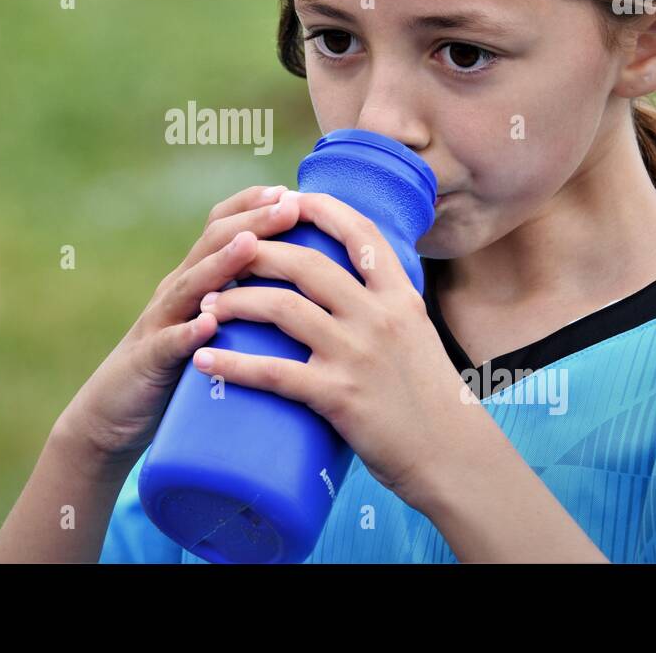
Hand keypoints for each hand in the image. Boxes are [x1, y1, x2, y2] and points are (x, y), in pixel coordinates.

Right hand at [57, 183, 305, 469]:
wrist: (111, 414)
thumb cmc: (176, 369)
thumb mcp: (209, 324)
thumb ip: (241, 300)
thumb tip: (300, 283)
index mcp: (195, 279)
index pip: (221, 227)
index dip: (253, 205)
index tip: (291, 191)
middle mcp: (176, 291)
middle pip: (212, 244)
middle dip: (252, 221)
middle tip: (289, 205)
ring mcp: (159, 323)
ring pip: (191, 285)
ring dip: (222, 264)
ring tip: (252, 245)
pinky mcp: (148, 362)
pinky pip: (168, 344)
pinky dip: (188, 332)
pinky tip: (209, 324)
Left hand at [187, 190, 468, 508]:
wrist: (453, 457)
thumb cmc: (431, 400)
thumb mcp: (417, 335)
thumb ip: (384, 307)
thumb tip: (348, 283)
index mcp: (401, 297)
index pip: (359, 232)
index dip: (320, 208)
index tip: (285, 199)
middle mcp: (380, 317)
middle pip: (306, 263)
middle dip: (256, 253)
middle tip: (225, 256)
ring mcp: (358, 355)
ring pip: (282, 307)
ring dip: (235, 301)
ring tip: (206, 304)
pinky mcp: (339, 397)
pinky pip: (273, 372)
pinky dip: (231, 364)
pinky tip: (203, 360)